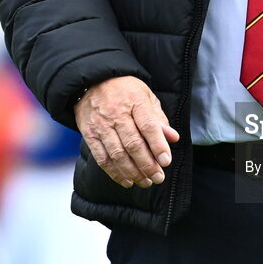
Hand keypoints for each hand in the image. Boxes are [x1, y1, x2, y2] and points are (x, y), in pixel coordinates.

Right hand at [75, 75, 179, 189]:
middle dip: (147, 165)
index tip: (166, 162)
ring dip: (133, 172)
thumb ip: (158, 118)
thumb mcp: (146, 96)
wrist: (92, 81)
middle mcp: (117, 114)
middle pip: (133, 144)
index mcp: (135, 101)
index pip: (148, 126)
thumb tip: (173, 138)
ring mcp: (101, 125)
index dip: (158, 145)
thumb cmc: (125, 90)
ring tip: (145, 182)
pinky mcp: (90, 135)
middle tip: (158, 178)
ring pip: (117, 154)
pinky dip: (114, 173)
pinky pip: (102, 158)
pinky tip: (127, 181)